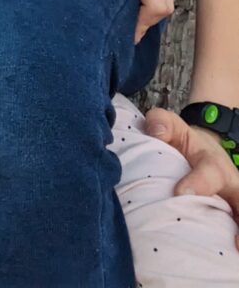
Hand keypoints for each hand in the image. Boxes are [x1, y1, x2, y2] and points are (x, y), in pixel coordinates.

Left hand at [145, 107, 238, 249]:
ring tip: (235, 253)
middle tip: (237, 243)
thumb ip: (162, 123)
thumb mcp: (173, 127)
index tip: (180, 193)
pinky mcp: (232, 217)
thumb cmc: (184, 143)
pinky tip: (227, 263)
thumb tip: (156, 132)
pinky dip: (235, 242)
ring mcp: (234, 204)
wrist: (202, 152)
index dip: (198, 183)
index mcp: (213, 164)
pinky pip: (236, 228)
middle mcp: (231, 186)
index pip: (209, 173)